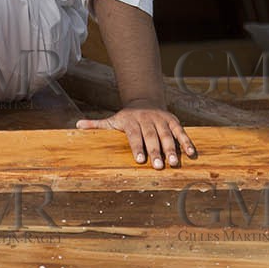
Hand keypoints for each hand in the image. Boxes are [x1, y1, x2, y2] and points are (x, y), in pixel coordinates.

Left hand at [77, 104, 196, 168]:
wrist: (144, 101)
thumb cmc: (126, 117)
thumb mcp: (112, 120)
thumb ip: (97, 125)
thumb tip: (77, 125)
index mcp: (131, 121)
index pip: (134, 135)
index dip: (137, 147)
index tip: (140, 160)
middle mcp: (147, 119)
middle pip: (152, 136)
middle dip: (156, 151)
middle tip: (159, 167)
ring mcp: (161, 120)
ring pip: (167, 135)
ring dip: (172, 149)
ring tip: (174, 163)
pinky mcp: (173, 121)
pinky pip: (181, 132)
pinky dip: (186, 142)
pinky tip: (191, 154)